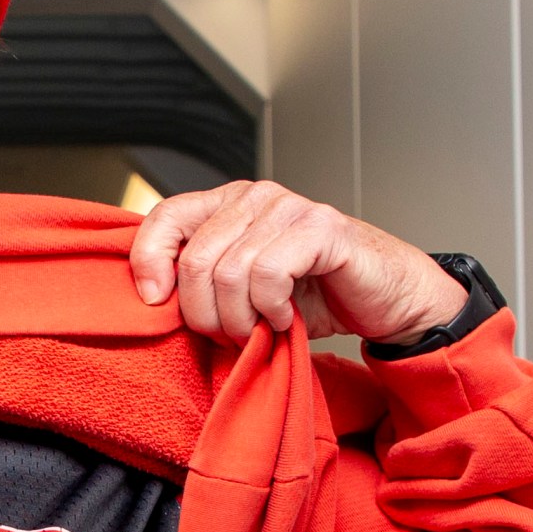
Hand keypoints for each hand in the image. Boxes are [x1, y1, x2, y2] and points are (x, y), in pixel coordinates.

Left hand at [127, 180, 469, 344]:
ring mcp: (289, 208)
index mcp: (229, 204)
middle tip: (232, 334)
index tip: (154, 302)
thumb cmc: (316, 296)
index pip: (165, 216)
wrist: (384, 302)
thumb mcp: (243, 291)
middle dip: (205, 314)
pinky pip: (268, 274)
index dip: (148, 259)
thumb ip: (203, 281)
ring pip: (229, 272)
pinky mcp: (321, 229)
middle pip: (195, 258)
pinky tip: (287, 318)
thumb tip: (150, 296)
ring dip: (240, 319)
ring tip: (261, 329)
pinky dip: (272, 310)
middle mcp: (256, 197)